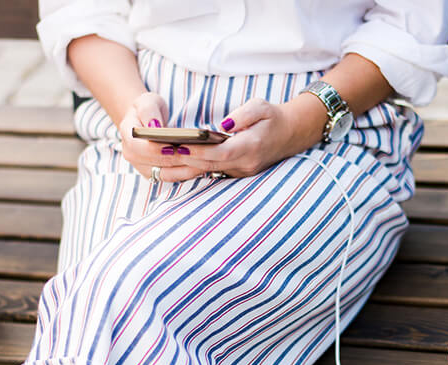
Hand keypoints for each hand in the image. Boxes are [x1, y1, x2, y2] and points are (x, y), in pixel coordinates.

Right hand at [118, 92, 204, 181]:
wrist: (146, 122)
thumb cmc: (147, 110)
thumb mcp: (146, 102)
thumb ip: (149, 111)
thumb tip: (154, 126)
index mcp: (128, 138)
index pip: (141, 148)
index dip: (158, 150)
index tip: (175, 147)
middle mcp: (133, 157)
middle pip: (157, 163)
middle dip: (178, 160)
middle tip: (199, 156)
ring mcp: (144, 168)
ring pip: (167, 174)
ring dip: (187, 170)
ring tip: (205, 162)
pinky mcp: (157, 174)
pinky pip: (174, 177)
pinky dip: (188, 173)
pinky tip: (203, 166)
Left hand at [170, 96, 326, 177]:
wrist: (290, 135)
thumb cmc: (272, 118)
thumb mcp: (262, 107)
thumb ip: (244, 114)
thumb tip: (224, 125)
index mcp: (252, 147)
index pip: (221, 153)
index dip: (199, 150)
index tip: (178, 145)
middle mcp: (245, 164)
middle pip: (208, 164)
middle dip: (183, 158)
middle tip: (158, 150)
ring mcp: (240, 172)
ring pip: (207, 171)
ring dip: (182, 166)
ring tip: (157, 157)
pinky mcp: (234, 173)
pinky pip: (209, 172)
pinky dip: (190, 167)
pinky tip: (170, 162)